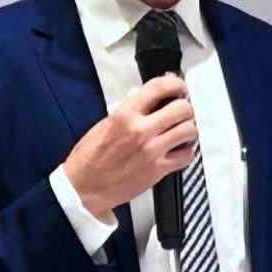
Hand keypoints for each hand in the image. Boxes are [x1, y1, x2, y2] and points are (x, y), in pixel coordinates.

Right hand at [63, 76, 195, 217]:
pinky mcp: (158, 170)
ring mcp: (152, 151)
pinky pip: (186, 156)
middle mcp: (141, 130)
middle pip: (182, 109)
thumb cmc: (89, 156)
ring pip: (188, 131)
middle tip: (182, 112)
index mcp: (125, 114)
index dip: (175, 83)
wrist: (83, 187)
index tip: (179, 88)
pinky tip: (179, 151)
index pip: (158, 87)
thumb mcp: (106, 123)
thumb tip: (151, 101)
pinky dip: (186, 152)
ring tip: (181, 132)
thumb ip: (130, 111)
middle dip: (186, 108)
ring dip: (188, 129)